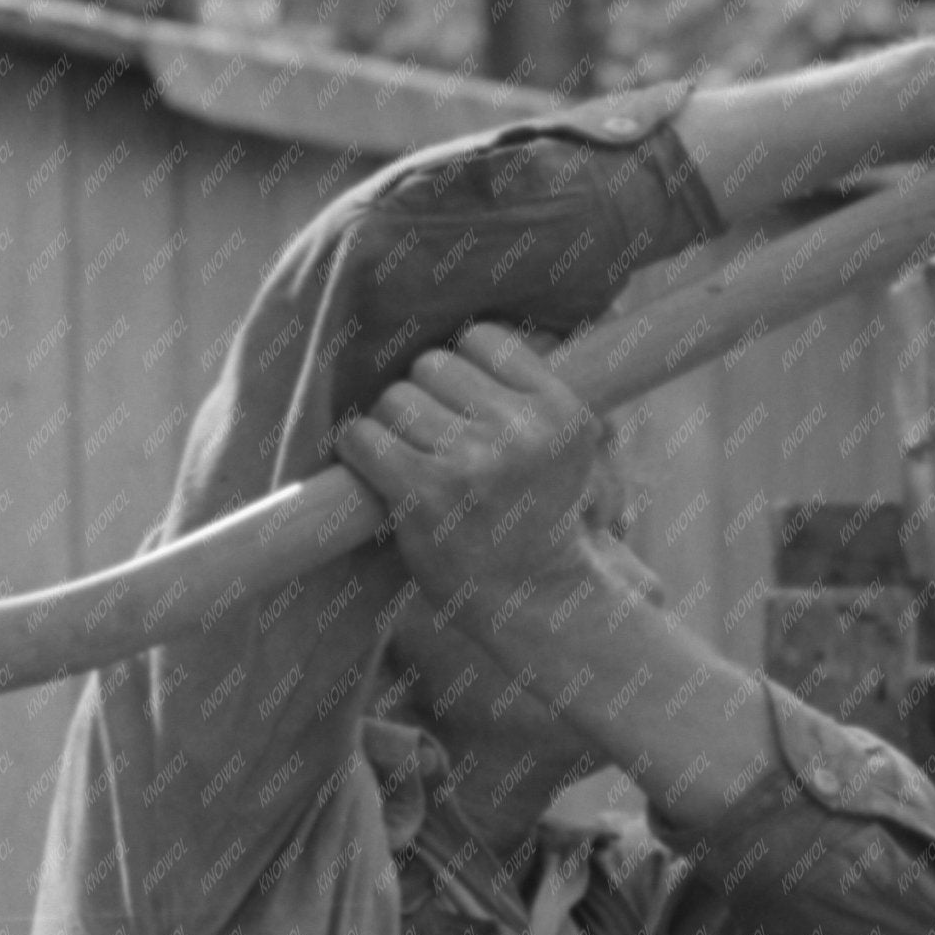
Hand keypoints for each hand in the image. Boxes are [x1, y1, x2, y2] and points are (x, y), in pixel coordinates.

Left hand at [333, 323, 601, 638]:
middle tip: (437, 444)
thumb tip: (509, 335)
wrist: (539, 599)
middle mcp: (520, 432)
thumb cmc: (545, 518)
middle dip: (426, 399)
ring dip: (392, 427)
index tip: (466, 408)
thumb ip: (542, 394)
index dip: (465, 371)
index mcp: (561, 411)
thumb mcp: (574, 448)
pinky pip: (363, 437)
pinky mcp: (424, 494)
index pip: (483, 339)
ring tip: (414, 464)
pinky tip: (377, 473)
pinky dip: (359, 451)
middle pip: (431, 365)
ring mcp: (471, 462)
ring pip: (394, 399)